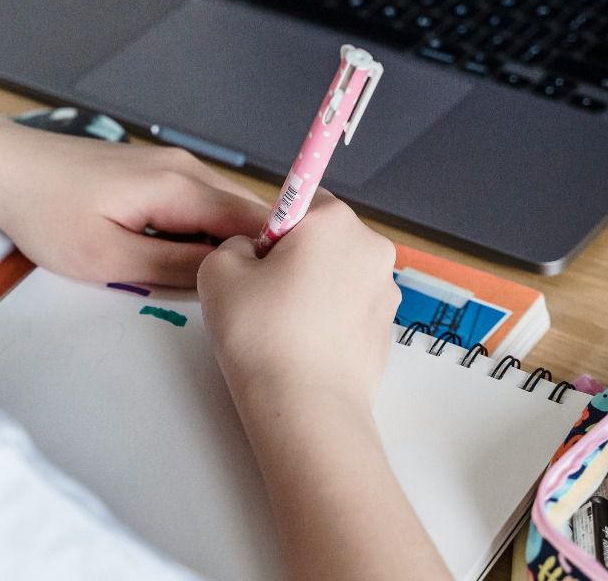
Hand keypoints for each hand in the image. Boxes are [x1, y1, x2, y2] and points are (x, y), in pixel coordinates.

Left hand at [0, 111, 268, 286]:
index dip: (270, 257)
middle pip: (244, 213)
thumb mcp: (110, 260)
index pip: (254, 220)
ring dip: (222, 245)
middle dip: (249, 253)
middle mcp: (185, 167)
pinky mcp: (153, 171)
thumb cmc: (46, 213)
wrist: (0, 169)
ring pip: (221, 209)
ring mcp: (170, 165)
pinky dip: (199, 232)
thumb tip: (225, 276)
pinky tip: (179, 259)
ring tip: (209, 283)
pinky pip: (197, 203)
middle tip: (240, 297)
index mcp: (181, 187)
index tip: (270, 293)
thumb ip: (174, 269)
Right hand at [199, 194, 447, 580]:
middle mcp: (372, 248)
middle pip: (323, 238)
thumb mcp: (218, 271)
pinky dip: (329, 321)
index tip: (255, 262)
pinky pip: (350, 311)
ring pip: (337, 276)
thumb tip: (254, 253)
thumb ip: (234, 244)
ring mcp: (388, 292)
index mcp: (335, 221)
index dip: (270, 228)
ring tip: (282, 330)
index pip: (300, 199)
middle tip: (261, 297)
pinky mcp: (388, 331)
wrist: (306, 408)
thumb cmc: (260, 332)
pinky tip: (304, 349)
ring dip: (313, 291)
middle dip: (294, 259)